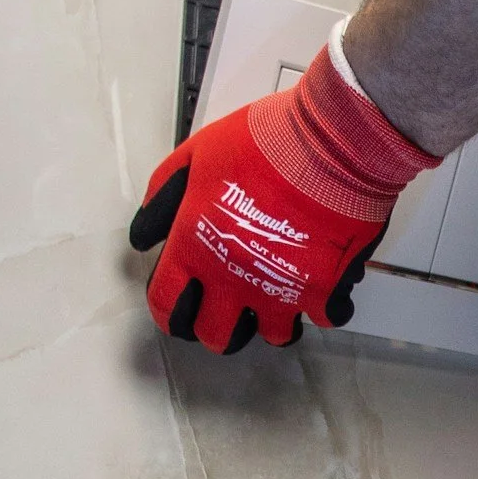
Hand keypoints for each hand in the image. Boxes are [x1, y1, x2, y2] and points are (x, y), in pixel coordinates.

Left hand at [129, 36, 434, 353]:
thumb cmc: (265, 142)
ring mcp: (281, 290)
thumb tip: (145, 233)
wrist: (332, 142)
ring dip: (274, 322)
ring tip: (279, 300)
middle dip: (220, 329)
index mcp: (196, 248)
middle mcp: (233, 280)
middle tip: (231, 312)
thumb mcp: (198, 154)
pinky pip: (327, 317)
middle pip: (216, 336)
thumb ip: (165, 195)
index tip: (180, 311)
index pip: (167, 305)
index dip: (170, 314)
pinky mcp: (326, 290)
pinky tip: (325, 287)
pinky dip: (327, 307)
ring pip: (273, 336)